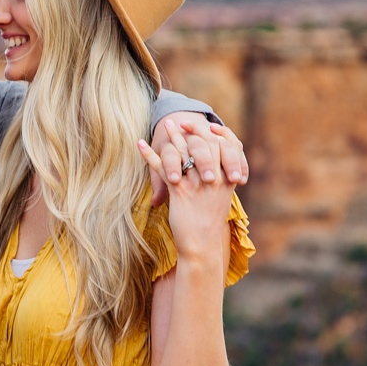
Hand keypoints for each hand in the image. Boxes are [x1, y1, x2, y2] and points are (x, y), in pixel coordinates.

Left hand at [138, 118, 235, 261]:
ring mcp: (198, 185)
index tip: (204, 124)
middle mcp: (214, 179)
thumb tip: (210, 164)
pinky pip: (162, 168)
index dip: (212, 132)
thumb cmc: (208, 222)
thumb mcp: (219, 198)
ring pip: (184, 153)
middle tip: (180, 120)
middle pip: (204, 144)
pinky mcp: (180, 192)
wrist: (202, 245)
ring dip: (172, 137)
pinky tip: (140, 144)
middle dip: (193, 129)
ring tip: (164, 124)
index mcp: (226, 179)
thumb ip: (217, 179)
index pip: (222, 145)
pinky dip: (149, 154)